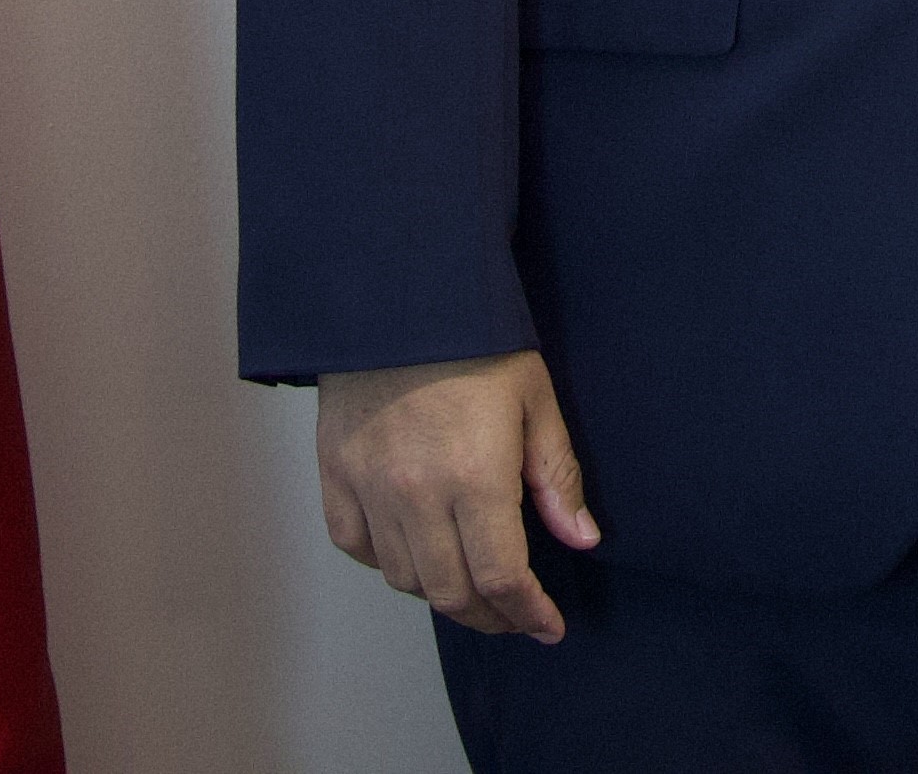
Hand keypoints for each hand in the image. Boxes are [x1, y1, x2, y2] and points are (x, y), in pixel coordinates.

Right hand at [314, 351, 597, 640]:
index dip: (528, 614)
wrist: (397, 292)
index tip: (547, 626)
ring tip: (470, 584)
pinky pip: (354, 545)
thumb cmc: (475, 338)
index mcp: (475, 477)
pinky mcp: (335, 473)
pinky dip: (385, 561)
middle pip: (451, 593)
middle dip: (490, 616)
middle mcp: (416, 494)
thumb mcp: (535, 398)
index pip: (502, 578)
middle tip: (514, 614)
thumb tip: (582, 539)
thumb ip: (557, 477)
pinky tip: (413, 550)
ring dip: (441, 593)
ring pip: (404, 578)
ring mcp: (368, 486)